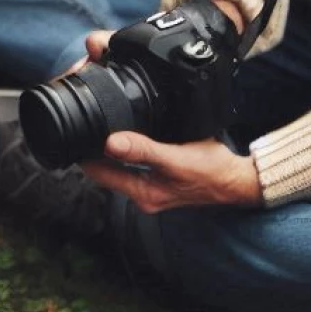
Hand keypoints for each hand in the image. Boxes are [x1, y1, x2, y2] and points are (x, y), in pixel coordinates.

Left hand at [82, 132, 261, 211]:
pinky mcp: (159, 175)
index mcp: (141, 193)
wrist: (237, 179)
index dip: (82, 152)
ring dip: (109, 145)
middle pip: (105, 168)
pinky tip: (124, 128)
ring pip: (118, 163)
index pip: (98, 172)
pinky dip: (125, 145)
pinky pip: (133, 160)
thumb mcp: (175, 160)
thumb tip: (110, 143)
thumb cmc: (211, 172)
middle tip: (83, 118)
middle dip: (93, 146)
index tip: (73, 128)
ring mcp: (150, 184)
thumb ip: (143, 151)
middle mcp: (142, 192)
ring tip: (98, 119)